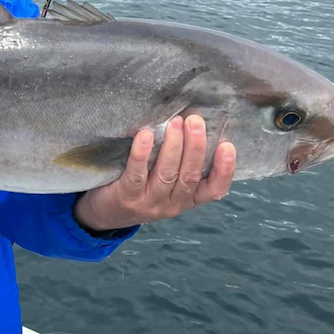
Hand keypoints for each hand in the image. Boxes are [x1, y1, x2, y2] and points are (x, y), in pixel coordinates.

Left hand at [74, 115, 235, 230]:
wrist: (105, 213)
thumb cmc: (142, 187)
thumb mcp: (167, 183)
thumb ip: (182, 163)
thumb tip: (194, 124)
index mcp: (187, 199)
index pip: (214, 190)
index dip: (224, 170)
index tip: (228, 145)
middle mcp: (172, 204)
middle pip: (189, 176)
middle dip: (195, 147)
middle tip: (195, 121)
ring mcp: (149, 203)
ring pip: (167, 175)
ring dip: (173, 147)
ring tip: (175, 123)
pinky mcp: (126, 197)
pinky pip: (136, 175)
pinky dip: (142, 154)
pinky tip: (145, 135)